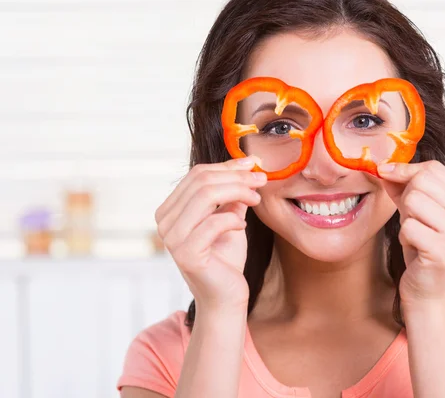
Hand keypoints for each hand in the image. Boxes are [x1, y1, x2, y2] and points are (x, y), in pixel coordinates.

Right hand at [155, 157, 266, 311]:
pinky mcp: (186, 254)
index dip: (227, 166)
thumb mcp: (229, 218)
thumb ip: (231, 194)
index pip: (197, 174)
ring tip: (257, 198)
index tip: (253, 164)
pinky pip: (213, 223)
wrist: (226, 296)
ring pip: (206, 196)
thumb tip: (247, 165)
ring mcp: (172, 238)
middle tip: (261, 180)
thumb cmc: (226, 259)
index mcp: (170, 210)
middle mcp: (164, 222)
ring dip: (238, 192)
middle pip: (202, 181)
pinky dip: (233, 219)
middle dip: (236, 176)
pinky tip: (243, 225)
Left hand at [378, 160, 444, 311]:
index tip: (387, 175)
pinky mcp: (443, 252)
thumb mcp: (419, 214)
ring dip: (405, 219)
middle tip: (411, 219)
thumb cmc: (424, 252)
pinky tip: (415, 250)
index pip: (433, 169)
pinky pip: (408, 226)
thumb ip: (405, 188)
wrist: (431, 297)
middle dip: (405, 197)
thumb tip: (384, 166)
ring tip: (415, 236)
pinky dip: (404, 237)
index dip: (405, 170)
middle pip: (421, 181)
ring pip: (413, 201)